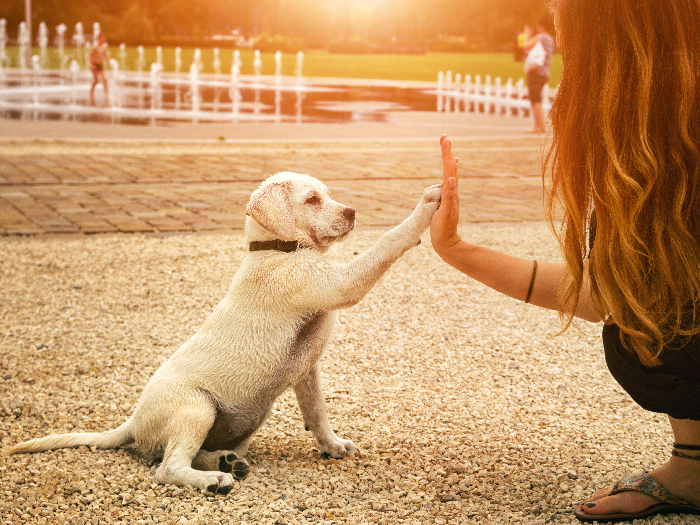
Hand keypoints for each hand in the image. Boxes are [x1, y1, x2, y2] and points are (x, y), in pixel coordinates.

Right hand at [430, 135, 460, 254]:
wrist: (447, 243)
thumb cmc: (443, 229)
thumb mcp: (445, 212)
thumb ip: (449, 196)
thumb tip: (452, 178)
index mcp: (450, 192)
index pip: (448, 168)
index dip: (446, 153)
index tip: (445, 139)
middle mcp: (451, 191)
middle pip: (450, 167)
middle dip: (446, 151)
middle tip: (445, 137)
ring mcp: (449, 196)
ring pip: (449, 173)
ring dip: (447, 159)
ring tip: (447, 147)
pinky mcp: (446, 201)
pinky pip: (447, 183)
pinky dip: (449, 174)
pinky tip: (450, 174)